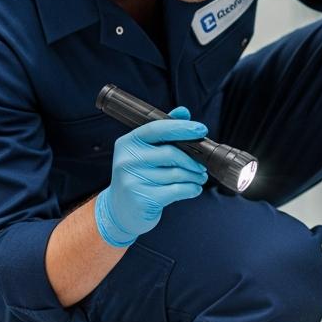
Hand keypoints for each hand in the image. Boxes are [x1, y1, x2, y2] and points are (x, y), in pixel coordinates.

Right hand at [94, 106, 208, 246]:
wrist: (119, 210)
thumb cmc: (137, 177)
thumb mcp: (145, 152)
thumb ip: (164, 132)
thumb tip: (183, 111)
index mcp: (128, 143)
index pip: (157, 128)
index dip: (182, 128)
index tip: (201, 129)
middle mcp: (127, 160)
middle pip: (171, 153)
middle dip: (192, 160)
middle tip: (202, 167)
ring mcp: (132, 180)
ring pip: (176, 174)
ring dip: (194, 177)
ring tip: (198, 178)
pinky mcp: (142, 199)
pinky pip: (176, 190)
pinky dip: (191, 189)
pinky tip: (194, 189)